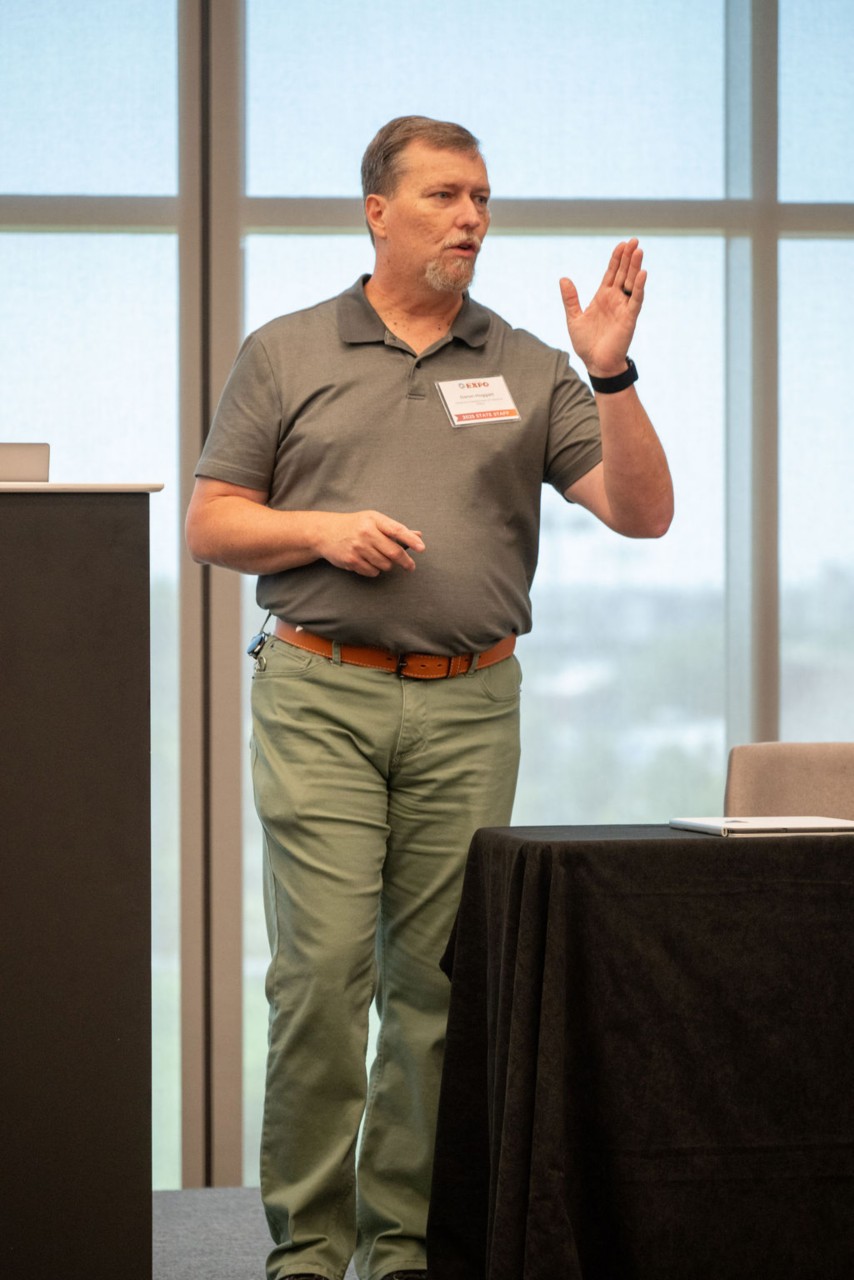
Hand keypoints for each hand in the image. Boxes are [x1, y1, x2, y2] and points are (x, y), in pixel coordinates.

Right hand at [315, 510, 424, 576]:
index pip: (397, 530)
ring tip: (380, 558)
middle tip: (410, 567)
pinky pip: (372, 572)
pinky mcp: (351, 560)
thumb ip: (396, 529)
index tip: (421, 548)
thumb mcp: (374, 520)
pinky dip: (375, 571)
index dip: (410, 540)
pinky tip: (368, 562)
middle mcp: (366, 533)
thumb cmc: (355, 525)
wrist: (325, 532)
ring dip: (387, 565)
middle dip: (405, 562)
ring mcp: (358, 547)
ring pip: (385, 565)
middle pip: (394, 552)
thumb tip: (418, 536)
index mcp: (374, 520)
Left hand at [559, 238, 645, 377]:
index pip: (611, 273)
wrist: (595, 363)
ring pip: (631, 283)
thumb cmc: (586, 343)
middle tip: (634, 240)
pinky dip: (639, 287)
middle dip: (628, 257)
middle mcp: (615, 300)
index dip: (616, 259)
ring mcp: (623, 308)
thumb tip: (563, 278)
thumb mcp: (574, 318)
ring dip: (635, 267)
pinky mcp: (629, 318)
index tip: (621, 244)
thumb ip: (570, 299)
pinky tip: (643, 274)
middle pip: (623, 273)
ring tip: (639, 250)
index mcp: (602, 297)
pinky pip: (636, 300)